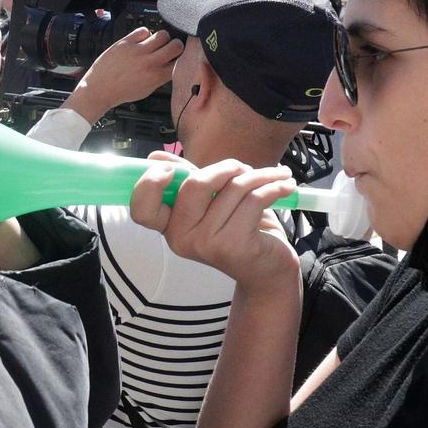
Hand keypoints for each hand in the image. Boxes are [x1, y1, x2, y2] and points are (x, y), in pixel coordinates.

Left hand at [72, 28, 181, 119]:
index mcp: (156, 77)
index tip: (179, 57)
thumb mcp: (146, 90)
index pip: (180, 62)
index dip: (181, 59)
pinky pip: (143, 30)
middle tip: (171, 47)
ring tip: (155, 43)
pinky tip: (141, 41)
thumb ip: (160, 78)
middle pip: (176, 45)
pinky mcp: (125, 43)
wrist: (99, 89)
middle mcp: (149, 63)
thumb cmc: (121, 92)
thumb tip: (170, 66)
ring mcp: (137, 51)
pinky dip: (145, 34)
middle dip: (176, 45)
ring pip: (162, 34)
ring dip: (162, 38)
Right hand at [130, 157, 300, 291]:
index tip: (168, 169)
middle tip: (244, 169)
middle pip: (194, 185)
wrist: (269, 268)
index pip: (142, 209)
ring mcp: (206, 244)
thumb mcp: (211, 202)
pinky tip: (284, 186)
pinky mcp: (233, 245)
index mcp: (170, 227)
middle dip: (226, 167)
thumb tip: (154, 158)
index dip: (149, 185)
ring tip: (275, 177)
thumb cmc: (240, 230)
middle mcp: (181, 239)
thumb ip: (186, 179)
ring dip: (260, 175)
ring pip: (233, 188)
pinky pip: (254, 199)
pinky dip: (274, 187)